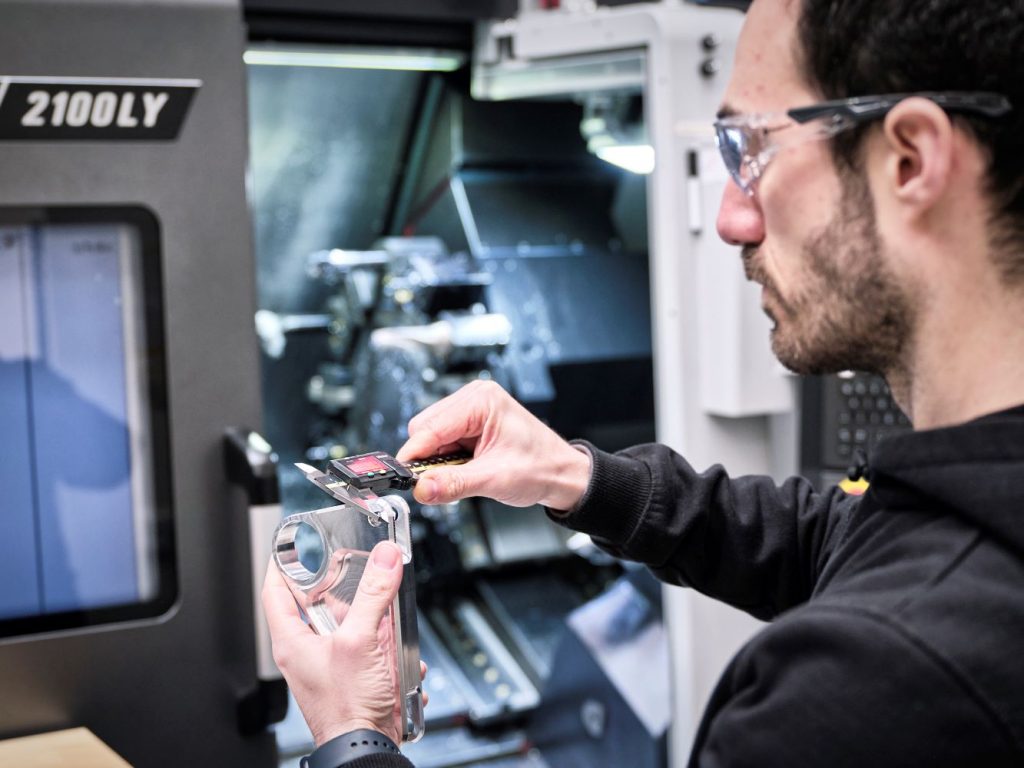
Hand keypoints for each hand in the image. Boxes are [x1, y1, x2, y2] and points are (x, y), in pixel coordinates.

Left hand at [262, 541, 418, 745]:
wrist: (366, 748)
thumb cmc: (347, 709)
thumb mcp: (360, 641)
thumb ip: (373, 595)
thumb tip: (384, 559)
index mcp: (292, 641)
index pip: (274, 591)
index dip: (280, 564)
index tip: (290, 545)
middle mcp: (307, 652)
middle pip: (319, 606)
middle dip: (345, 592)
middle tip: (356, 572)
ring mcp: (330, 665)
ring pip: (350, 626)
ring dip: (375, 622)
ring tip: (387, 618)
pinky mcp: (353, 677)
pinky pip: (370, 649)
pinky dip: (387, 648)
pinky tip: (398, 654)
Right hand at [395, 380, 591, 509]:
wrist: (561, 475)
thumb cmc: (541, 467)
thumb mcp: (495, 479)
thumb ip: (454, 484)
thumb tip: (422, 488)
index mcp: (482, 401)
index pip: (432, 425)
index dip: (415, 453)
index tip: (404, 476)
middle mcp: (474, 400)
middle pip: (425, 428)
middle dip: (428, 458)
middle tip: (438, 483)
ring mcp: (471, 412)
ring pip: (430, 437)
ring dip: (437, 461)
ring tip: (463, 474)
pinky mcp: (469, 426)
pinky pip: (441, 443)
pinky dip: (445, 461)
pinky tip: (464, 469)